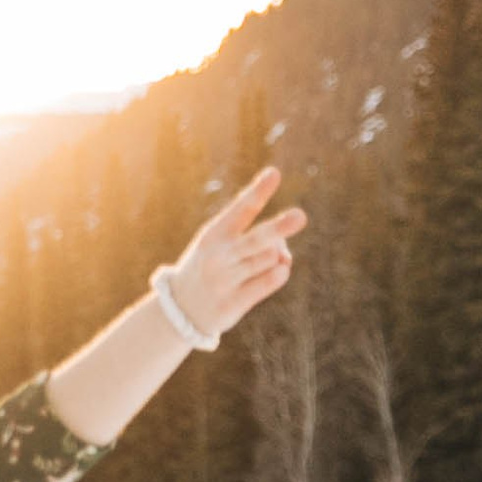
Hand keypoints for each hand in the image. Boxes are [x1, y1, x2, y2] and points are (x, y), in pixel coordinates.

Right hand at [173, 165, 308, 339]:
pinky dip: (279, 273)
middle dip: (278, 228)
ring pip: (270, 259)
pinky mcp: (233, 303)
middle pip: (257, 239)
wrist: (180, 308)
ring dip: (279, 256)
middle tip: (300, 216)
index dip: (259, 191)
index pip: (242, 208)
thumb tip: (285, 259)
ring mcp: (225, 280)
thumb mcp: (223, 247)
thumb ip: (258, 245)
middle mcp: (219, 255)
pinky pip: (269, 282)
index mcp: (215, 233)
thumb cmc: (212, 267)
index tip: (275, 174)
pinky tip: (277, 272)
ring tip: (268, 261)